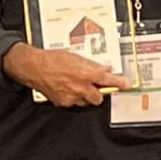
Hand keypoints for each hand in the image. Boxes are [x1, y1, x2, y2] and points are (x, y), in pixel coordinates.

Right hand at [7, 43, 129, 107]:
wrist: (34, 67)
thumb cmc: (52, 59)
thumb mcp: (75, 57)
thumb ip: (91, 65)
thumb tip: (104, 69)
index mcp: (86, 73)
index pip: (108, 80)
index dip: (119, 83)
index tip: (126, 84)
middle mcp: (81, 87)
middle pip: (99, 98)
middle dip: (98, 93)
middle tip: (94, 85)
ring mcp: (72, 97)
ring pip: (86, 102)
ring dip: (85, 95)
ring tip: (76, 85)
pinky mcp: (63, 102)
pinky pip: (74, 103)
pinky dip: (73, 97)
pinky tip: (66, 88)